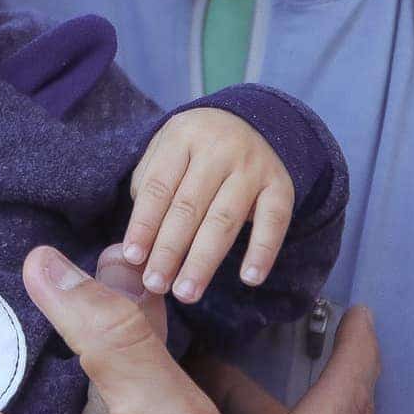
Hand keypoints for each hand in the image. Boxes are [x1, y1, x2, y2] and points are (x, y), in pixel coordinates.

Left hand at [124, 108, 293, 302]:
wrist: (250, 121)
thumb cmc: (195, 148)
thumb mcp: (166, 148)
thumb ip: (149, 185)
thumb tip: (139, 239)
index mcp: (182, 136)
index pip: (159, 187)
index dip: (144, 225)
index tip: (132, 257)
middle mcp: (219, 149)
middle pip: (189, 207)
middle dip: (169, 250)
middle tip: (156, 284)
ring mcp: (253, 167)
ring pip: (224, 220)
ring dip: (204, 261)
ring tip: (187, 292)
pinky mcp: (281, 185)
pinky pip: (274, 222)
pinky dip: (262, 251)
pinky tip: (249, 279)